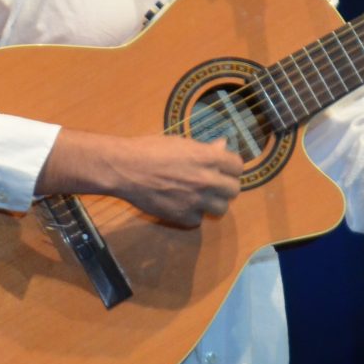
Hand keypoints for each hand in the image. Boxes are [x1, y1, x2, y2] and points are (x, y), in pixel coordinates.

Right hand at [38, 131, 244, 228]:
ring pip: (221, 209)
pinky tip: (182, 205)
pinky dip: (192, 214)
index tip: (223, 168)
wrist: (125, 169)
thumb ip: (205, 149)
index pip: (238, 166)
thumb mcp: (181, 143)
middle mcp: (207, 180)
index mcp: (208, 158)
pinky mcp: (182, 217)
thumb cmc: (150, 150)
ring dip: (213, 203)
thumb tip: (222, 145)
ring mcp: (196, 201)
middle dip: (225, 186)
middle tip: (213, 183)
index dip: (230, 167)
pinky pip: (198, 220)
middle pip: (234, 190)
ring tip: (200, 197)